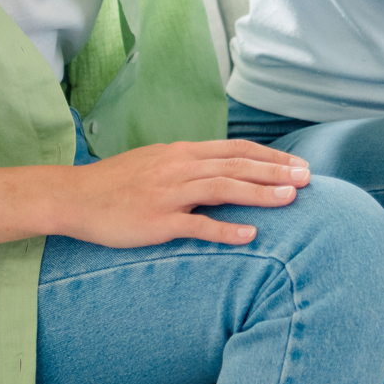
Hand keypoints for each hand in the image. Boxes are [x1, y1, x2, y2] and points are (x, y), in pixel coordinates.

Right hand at [59, 139, 310, 246]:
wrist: (74, 197)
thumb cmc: (116, 183)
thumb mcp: (156, 161)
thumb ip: (189, 163)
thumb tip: (221, 167)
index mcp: (182, 152)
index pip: (236, 149)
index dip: (270, 156)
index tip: (297, 163)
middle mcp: (180, 167)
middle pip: (237, 165)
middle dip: (276, 171)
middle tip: (309, 178)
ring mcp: (169, 194)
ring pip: (224, 188)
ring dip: (260, 193)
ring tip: (291, 199)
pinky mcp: (158, 222)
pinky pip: (197, 225)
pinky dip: (226, 229)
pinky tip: (250, 234)